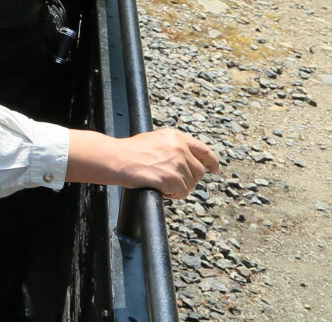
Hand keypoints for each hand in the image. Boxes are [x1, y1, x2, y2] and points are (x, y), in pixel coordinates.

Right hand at [100, 128, 220, 198]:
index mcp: (176, 137)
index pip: (203, 150)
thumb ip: (174, 147)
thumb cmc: (130, 151)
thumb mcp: (155, 140)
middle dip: (188, 179)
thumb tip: (190, 163)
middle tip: (171, 181)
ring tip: (159, 181)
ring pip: (190, 185)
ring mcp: (176, 163)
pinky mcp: (171, 178)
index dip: (212, 162)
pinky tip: (159, 187)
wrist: (116, 159)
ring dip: (177, 188)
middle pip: (198, 172)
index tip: (215, 169)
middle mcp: (180, 148)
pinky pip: (181, 193)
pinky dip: (172, 194)